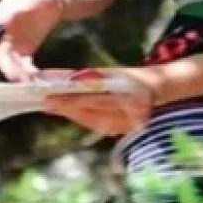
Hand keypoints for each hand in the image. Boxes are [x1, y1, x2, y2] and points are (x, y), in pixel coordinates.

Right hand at [0, 0, 71, 81]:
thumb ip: (15, 7)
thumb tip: (0, 17)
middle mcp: (1, 32)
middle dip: (5, 66)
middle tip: (17, 77)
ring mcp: (13, 42)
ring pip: (9, 62)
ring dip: (16, 72)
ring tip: (29, 81)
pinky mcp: (25, 49)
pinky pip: (22, 65)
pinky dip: (27, 73)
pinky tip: (37, 79)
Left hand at [42, 67, 157, 135]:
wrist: (158, 89)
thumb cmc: (132, 77)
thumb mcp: (113, 73)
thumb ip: (90, 78)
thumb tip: (62, 80)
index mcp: (128, 98)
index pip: (93, 101)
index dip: (70, 101)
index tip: (50, 97)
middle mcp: (128, 115)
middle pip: (89, 114)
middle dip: (65, 109)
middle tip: (45, 102)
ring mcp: (125, 126)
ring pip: (90, 121)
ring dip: (70, 114)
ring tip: (51, 107)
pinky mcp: (121, 130)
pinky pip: (95, 125)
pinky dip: (81, 118)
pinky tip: (67, 112)